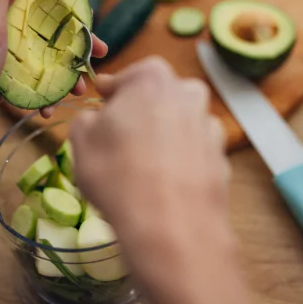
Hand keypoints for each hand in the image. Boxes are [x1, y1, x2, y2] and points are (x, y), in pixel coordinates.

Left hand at [0, 0, 106, 158]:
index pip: (40, 5)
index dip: (69, 16)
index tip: (91, 31)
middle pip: (46, 35)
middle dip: (72, 51)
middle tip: (93, 67)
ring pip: (41, 63)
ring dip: (62, 77)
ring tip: (76, 93)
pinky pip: (30, 85)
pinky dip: (43, 95)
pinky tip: (48, 109)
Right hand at [69, 57, 245, 303]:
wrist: (169, 226)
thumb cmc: (118, 174)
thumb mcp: (81, 139)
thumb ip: (88, 118)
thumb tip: (97, 121)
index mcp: (153, 77)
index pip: (125, 78)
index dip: (109, 96)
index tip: (100, 110)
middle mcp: (188, 93)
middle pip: (156, 98)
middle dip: (139, 115)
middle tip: (117, 143)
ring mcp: (209, 126)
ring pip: (178, 125)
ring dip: (161, 138)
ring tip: (139, 169)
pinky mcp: (221, 158)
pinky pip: (193, 153)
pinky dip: (180, 162)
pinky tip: (162, 184)